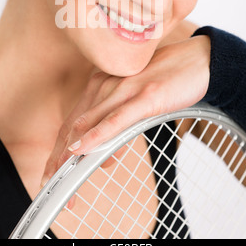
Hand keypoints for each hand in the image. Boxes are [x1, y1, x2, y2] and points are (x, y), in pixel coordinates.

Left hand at [40, 34, 210, 187]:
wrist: (198, 61)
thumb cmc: (166, 80)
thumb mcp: (133, 102)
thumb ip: (116, 124)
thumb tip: (104, 156)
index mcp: (100, 84)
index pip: (72, 121)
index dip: (57, 149)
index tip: (49, 172)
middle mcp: (105, 84)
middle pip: (72, 126)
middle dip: (58, 159)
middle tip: (47, 184)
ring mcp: (124, 89)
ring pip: (88, 125)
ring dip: (71, 156)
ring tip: (62, 182)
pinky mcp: (145, 96)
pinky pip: (115, 119)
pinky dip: (96, 136)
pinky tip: (81, 149)